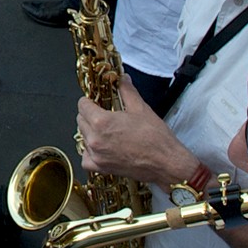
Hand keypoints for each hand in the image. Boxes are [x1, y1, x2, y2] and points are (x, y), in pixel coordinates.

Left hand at [77, 78, 207, 186]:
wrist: (166, 163)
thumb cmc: (155, 138)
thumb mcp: (141, 108)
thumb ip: (127, 91)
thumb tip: (123, 79)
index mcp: (101, 122)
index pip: (82, 105)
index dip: (89, 100)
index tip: (96, 101)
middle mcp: (95, 140)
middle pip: (80, 121)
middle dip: (89, 115)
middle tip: (104, 114)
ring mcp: (97, 156)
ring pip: (83, 138)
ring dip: (91, 133)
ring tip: (107, 131)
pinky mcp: (102, 168)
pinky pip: (86, 159)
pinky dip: (91, 154)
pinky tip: (102, 148)